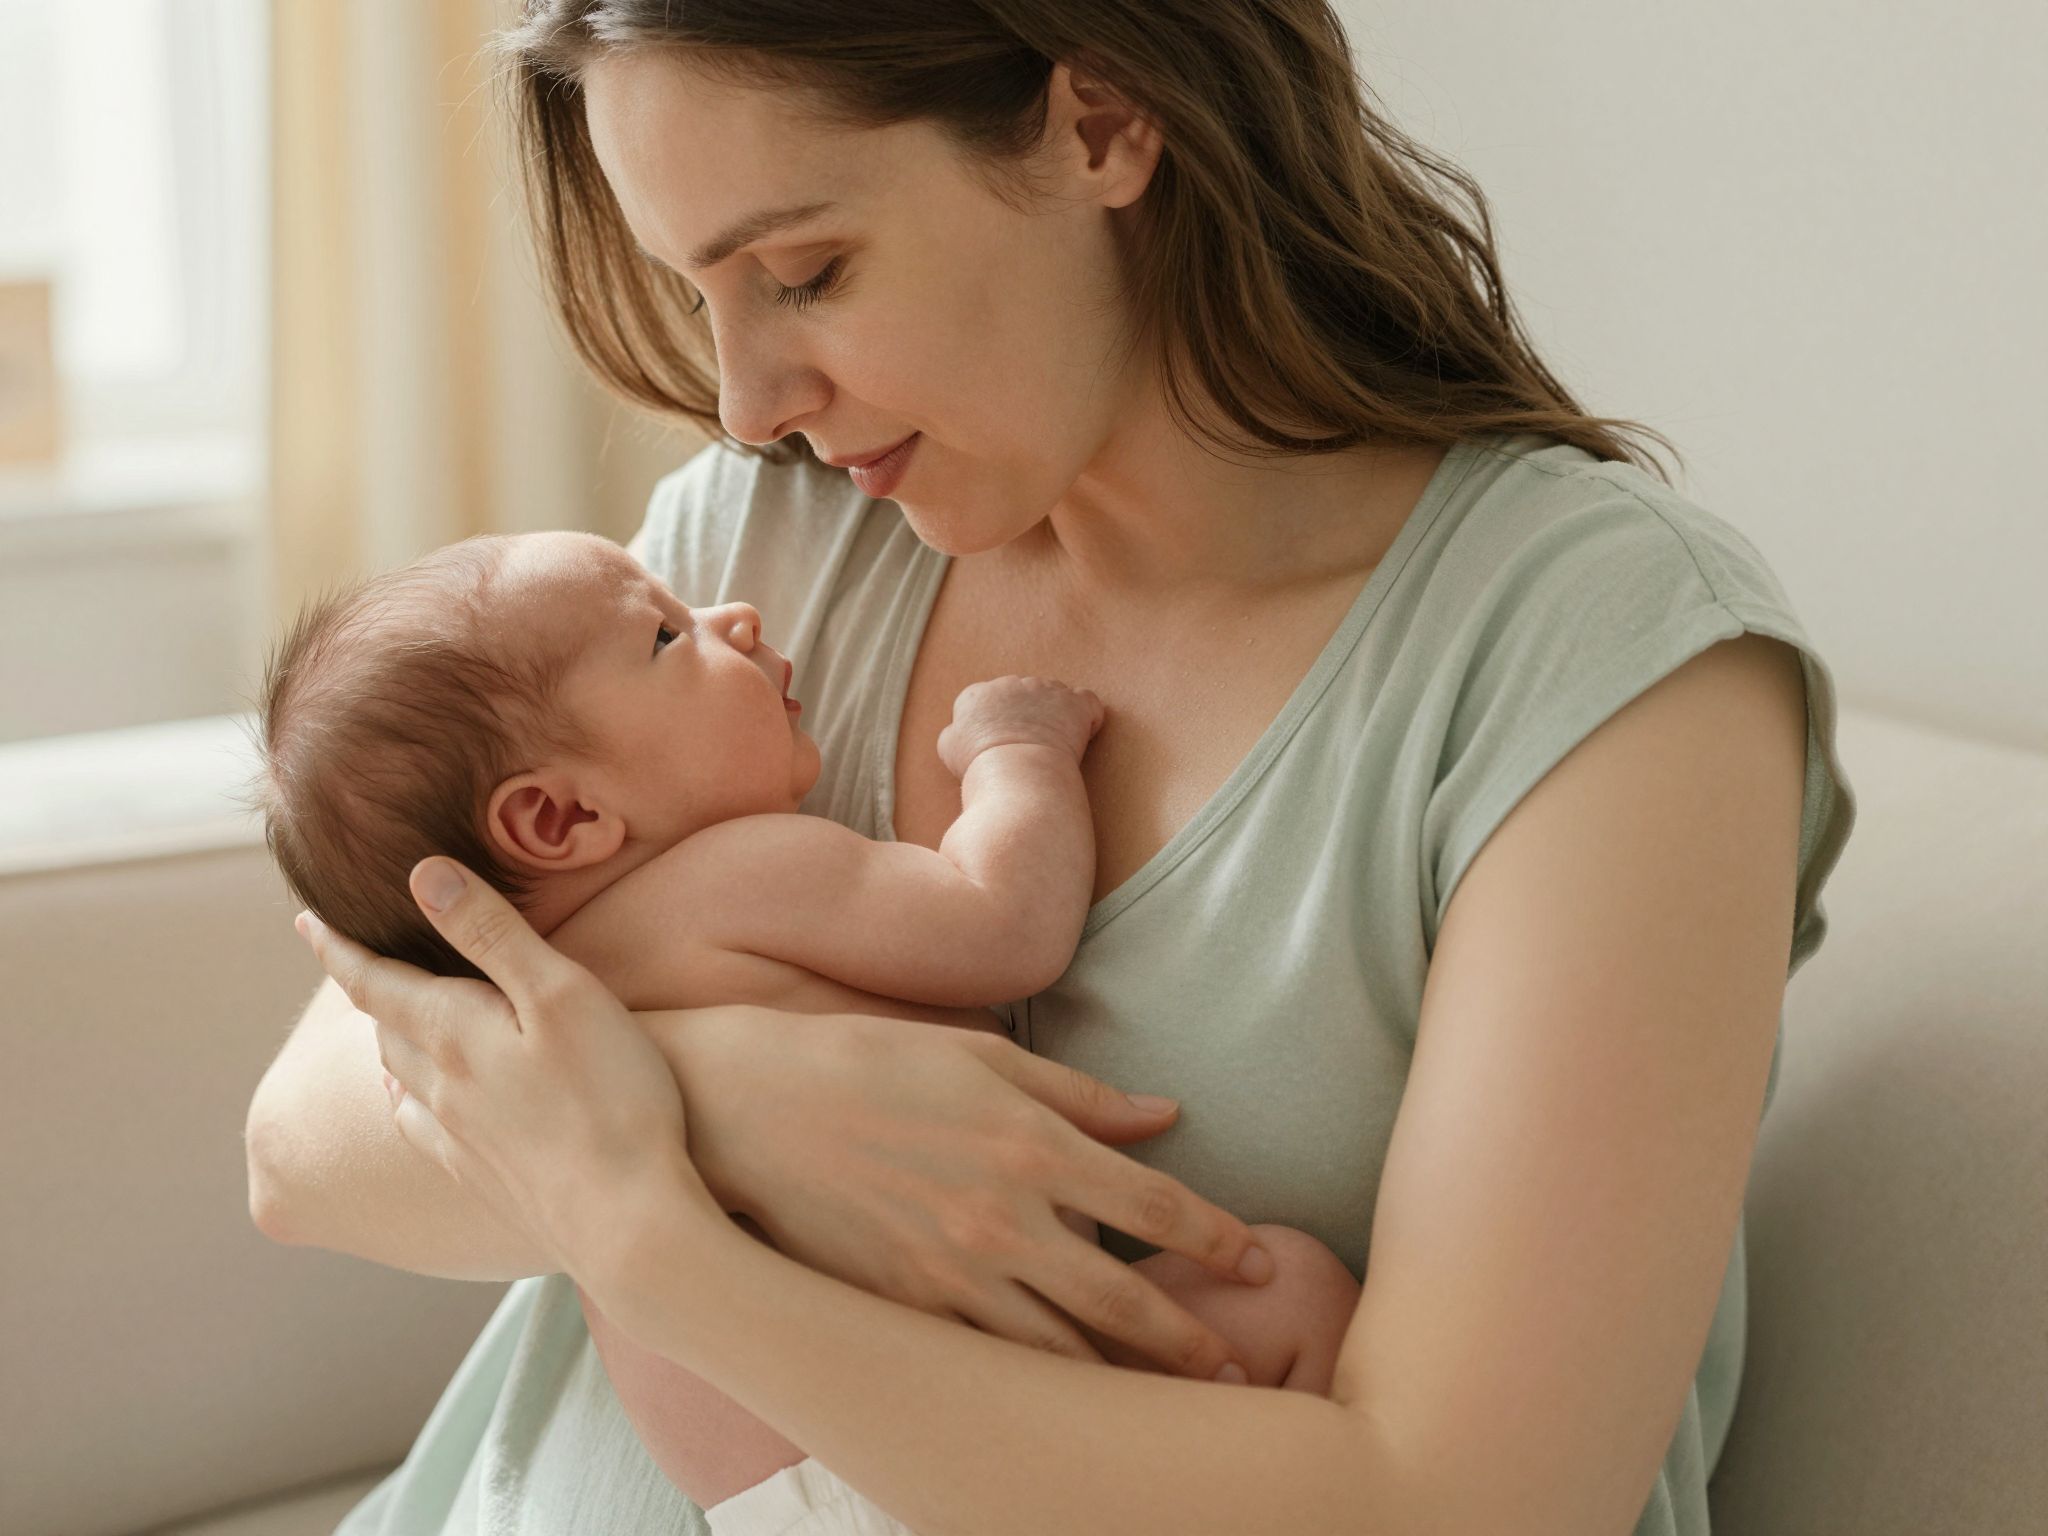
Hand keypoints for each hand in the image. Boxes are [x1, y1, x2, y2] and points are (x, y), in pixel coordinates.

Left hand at [296, 857, 722, 1280]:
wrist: (626, 1221)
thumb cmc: (609, 1096)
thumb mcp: (560, 992)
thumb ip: (491, 933)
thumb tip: (422, 875)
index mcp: (452, 1033)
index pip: (374, 981)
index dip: (337, 948)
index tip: (306, 921)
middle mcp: (438, 1085)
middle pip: (383, 1026)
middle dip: (365, 987)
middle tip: (351, 956)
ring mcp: (456, 1135)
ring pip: (398, 1075)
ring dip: (385, 1038)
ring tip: (382, 1018)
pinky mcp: (480, 1174)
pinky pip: (418, 1124)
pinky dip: (404, 1096)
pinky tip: (410, 1101)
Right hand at [656, 1005, 1275, 1381]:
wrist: (746, 1106)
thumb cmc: (869, 1062)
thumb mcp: (982, 1055)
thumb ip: (1081, 1094)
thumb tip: (1168, 1115)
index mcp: (1034, 1143)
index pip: (1159, 1208)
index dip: (1221, 1241)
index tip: (1261, 1263)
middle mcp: (1005, 1220)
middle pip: (1126, 1303)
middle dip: (1190, 1342)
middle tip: (1237, 1370)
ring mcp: (951, 1278)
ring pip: (1062, 1358)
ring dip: (1125, 1387)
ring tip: (1171, 1408)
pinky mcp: (902, 1314)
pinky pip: (986, 1368)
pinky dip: (1034, 1394)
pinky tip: (1066, 1410)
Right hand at [937, 676, 1104, 776]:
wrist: (1016, 772)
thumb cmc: (980, 768)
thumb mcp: (949, 750)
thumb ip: (954, 732)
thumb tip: (958, 729)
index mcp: (977, 694)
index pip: (988, 702)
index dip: (997, 723)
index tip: (1003, 744)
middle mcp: (1010, 683)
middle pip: (1022, 695)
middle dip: (1027, 716)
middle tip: (1028, 748)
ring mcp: (1045, 689)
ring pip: (1053, 696)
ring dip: (1055, 716)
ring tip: (1052, 748)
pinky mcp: (1075, 703)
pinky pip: (1087, 702)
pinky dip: (1088, 718)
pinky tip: (1082, 737)